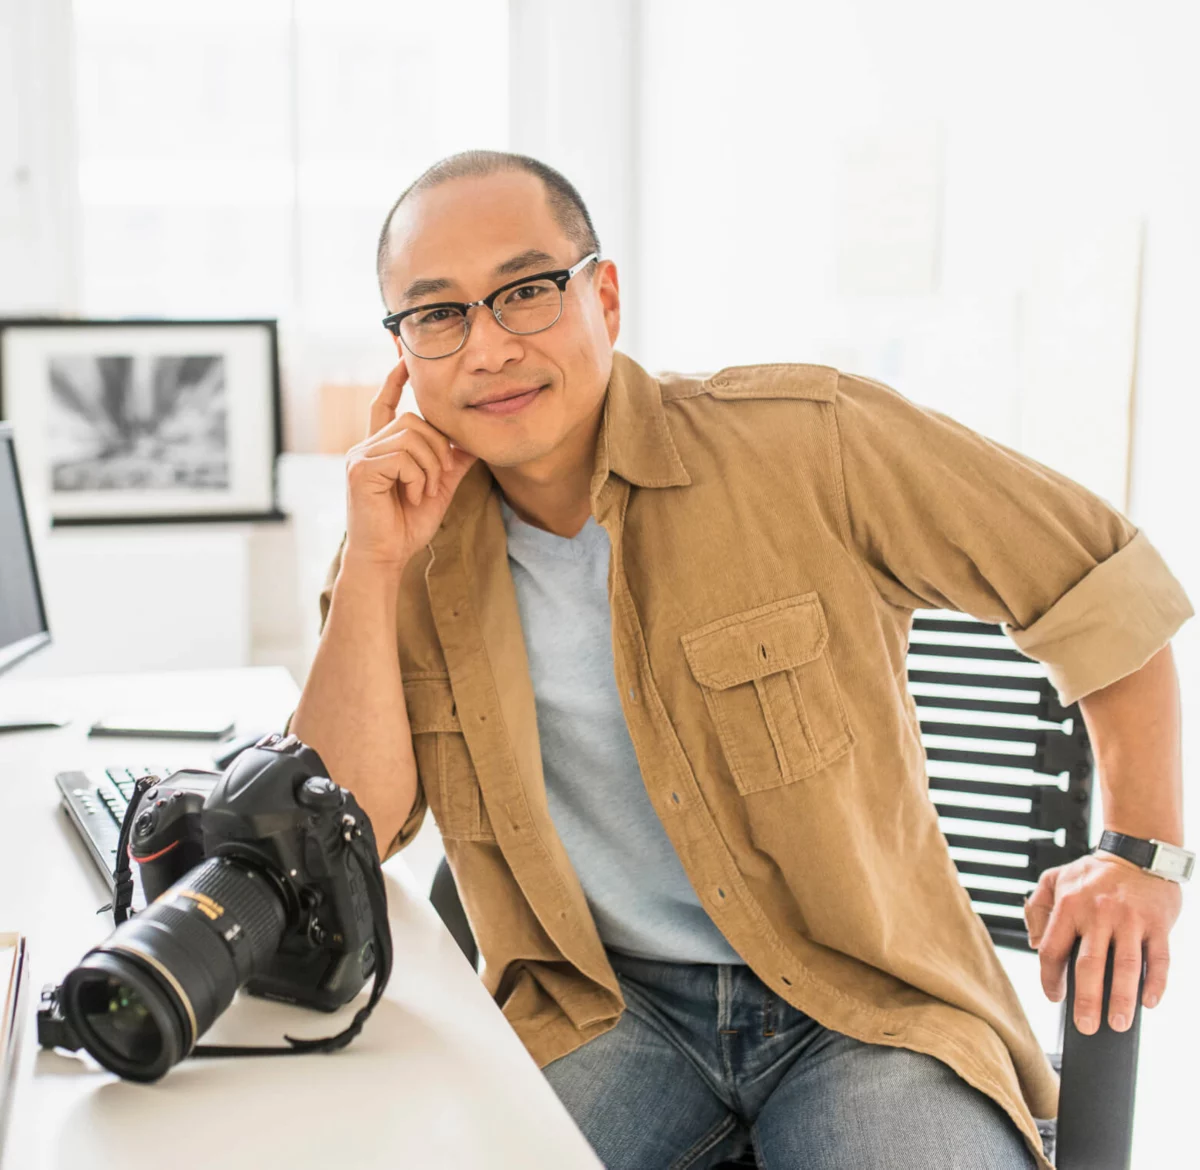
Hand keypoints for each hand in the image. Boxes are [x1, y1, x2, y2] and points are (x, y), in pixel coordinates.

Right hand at [343, 356, 477, 570]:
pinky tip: (410, 496)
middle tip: (436, 481)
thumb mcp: (438, 489)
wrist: (386, 558)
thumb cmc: (406, 527)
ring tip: (422, 492)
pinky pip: (403, 456)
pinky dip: (417, 477)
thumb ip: (452, 464)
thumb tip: (472, 442)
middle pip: (414, 419)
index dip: (393, 380)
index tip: (403, 357)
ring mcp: (359, 456)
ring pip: (411, 436)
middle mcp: (366, 446)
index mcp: (381, 449)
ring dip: (429, 467)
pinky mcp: (360, 469)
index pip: (384, 404)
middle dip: (436, 450)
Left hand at [1024, 851, 1181, 1033]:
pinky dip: (1156, 982)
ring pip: (1125, 966)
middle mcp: (1098, 913)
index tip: (1054, 997)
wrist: (1137, 854)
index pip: (1053, 948)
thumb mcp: (1054, 880)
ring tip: (1118, 1024)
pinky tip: (1149, 1002)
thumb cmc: (1093, 874)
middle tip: (1085, 1026)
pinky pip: (1159, 958)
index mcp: (1069, 904)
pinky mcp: (1158, 924)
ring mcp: (1130, 919)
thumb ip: (1038, 909)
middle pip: (1089, 963)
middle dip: (1086, 999)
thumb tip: (1036, 945)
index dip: (1050, 977)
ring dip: (1121, 998)